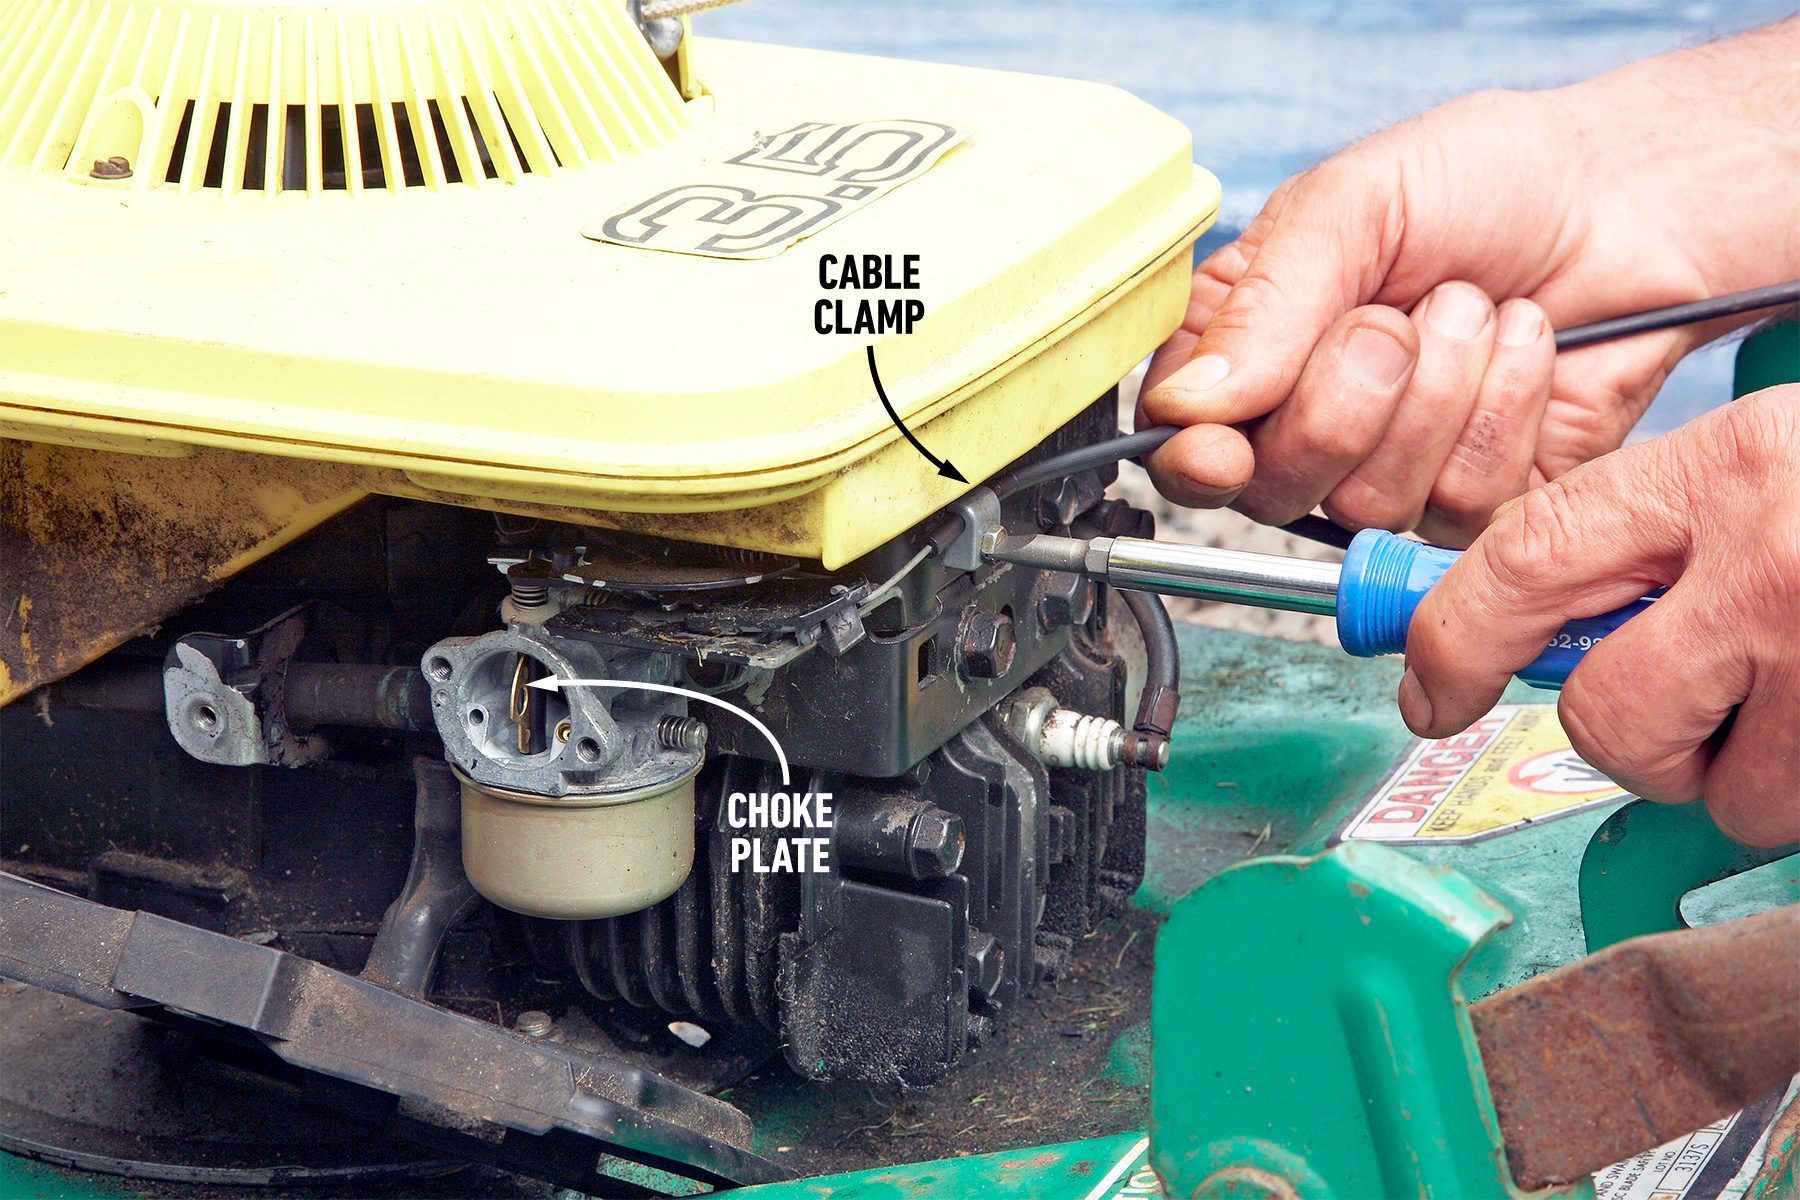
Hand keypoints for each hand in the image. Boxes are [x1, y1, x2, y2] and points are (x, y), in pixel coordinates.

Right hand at [1141, 20, 1799, 546]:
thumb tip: (1188, 406)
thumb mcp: (1351, 205)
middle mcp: (1305, 424)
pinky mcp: (1473, 505)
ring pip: (1370, 502)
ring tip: (1473, 312)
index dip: (1196, 459)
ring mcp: (1388, 473)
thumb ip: (1265, 304)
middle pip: (1271, 486)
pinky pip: (1459, 508)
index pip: (1179, 442)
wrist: (1623, 201)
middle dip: (1348, 397)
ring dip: (1441, 393)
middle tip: (1396, 317)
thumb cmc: (1480, 182)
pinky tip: (1521, 352)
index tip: (1222, 446)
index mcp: (1247, 350)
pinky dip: (1504, 415)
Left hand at [1400, 387, 1799, 846]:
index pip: (1522, 561)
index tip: (1430, 689)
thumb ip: (1655, 536)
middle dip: (1634, 738)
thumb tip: (1532, 629)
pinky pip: (1797, 816)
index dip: (1449, 639)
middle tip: (1692, 708)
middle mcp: (1777, 559)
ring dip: (1750, 774)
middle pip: (1607, 717)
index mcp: (1726, 468)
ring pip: (1722, 794)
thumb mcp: (1768, 463)